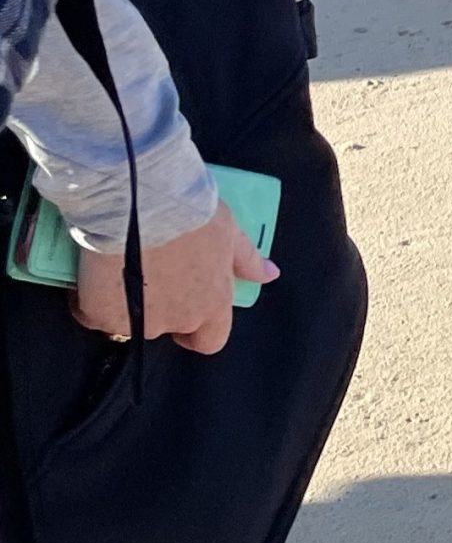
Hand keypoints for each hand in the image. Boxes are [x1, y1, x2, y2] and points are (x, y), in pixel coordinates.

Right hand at [73, 207, 276, 355]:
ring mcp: (138, 321)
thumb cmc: (188, 213)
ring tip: (120, 269)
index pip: (211, 339)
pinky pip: (93, 315)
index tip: (187, 319)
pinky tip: (93, 274)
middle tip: (146, 277)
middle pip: (167, 328)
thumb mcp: (229, 231)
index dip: (198, 332)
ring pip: (128, 323)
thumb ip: (247, 259)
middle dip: (157, 310)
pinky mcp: (100, 315)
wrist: (138, 203)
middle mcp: (179, 319)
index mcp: (213, 302)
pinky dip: (91, 300)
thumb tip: (269, 275)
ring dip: (125, 304)